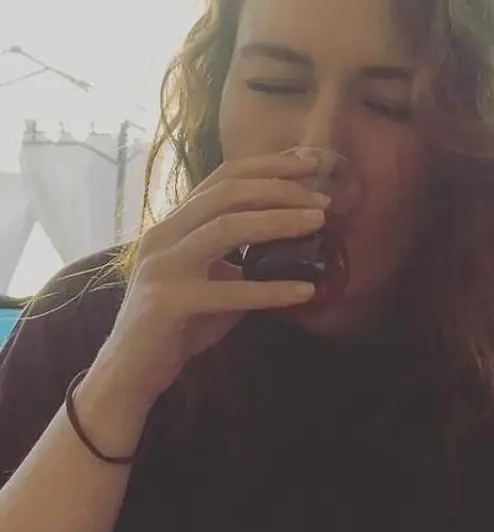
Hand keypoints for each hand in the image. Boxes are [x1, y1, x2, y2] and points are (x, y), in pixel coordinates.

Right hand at [89, 152, 330, 413]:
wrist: (133, 369)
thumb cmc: (180, 322)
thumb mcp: (214, 278)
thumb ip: (244, 256)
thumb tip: (298, 241)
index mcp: (174, 223)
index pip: (223, 178)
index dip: (269, 165)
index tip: (312, 162)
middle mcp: (163, 235)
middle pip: (227, 193)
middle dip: (280, 189)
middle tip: (323, 200)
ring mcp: (163, 267)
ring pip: (225, 228)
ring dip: (278, 221)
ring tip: (318, 223)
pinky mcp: (169, 302)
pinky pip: (230, 291)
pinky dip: (272, 290)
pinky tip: (306, 291)